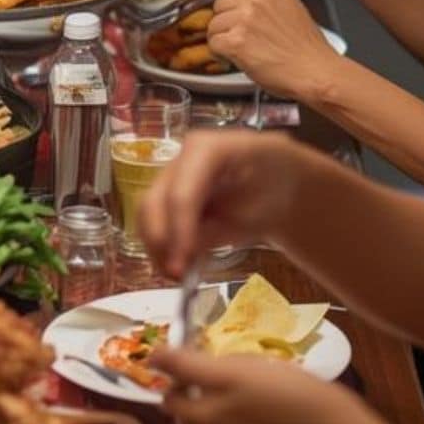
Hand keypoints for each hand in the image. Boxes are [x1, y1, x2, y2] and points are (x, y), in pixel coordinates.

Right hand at [137, 128, 316, 276]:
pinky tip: (176, 266)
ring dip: (155, 247)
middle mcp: (180, 158)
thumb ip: (220, 229)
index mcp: (208, 149)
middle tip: (176, 275)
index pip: (182, 193)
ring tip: (176, 275)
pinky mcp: (166, 193)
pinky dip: (159, 246)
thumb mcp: (258, 209)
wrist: (277, 181)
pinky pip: (151, 221)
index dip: (179, 230)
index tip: (183, 263)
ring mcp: (170, 174)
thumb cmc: (274, 189)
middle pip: (155, 200)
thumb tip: (184, 252)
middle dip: (161, 241)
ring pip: (146, 212)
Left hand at [153, 349, 397, 423]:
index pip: (171, 365)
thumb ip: (224, 366)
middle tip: (207, 388)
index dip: (164, 357)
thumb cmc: (311, 400)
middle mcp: (208, 421)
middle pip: (174, 404)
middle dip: (183, 394)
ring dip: (202, 423)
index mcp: (219, 384)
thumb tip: (194, 363)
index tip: (164, 356)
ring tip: (238, 419)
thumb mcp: (267, 368)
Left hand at [196, 0, 342, 99]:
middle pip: (219, 2)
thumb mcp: (288, 3)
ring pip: (213, 24)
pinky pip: (213, 43)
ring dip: (223, 38)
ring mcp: (245, 18)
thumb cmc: (304, 44)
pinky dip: (222, 54)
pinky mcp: (236, 41)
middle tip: (248, 35)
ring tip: (248, 48)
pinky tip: (240, 58)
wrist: (315, 72)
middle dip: (226, 19)